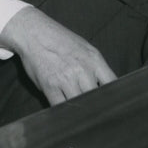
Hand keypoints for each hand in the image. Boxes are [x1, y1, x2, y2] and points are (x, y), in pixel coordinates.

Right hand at [0, 7, 116, 105]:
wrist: (33, 32)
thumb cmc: (59, 41)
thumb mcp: (85, 49)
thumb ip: (96, 68)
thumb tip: (105, 89)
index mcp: (95, 60)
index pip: (113, 85)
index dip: (114, 98)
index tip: (113, 106)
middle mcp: (83, 70)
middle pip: (97, 99)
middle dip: (96, 107)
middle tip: (96, 115)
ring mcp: (66, 79)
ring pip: (80, 105)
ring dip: (80, 111)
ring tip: (79, 115)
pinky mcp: (50, 86)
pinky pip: (61, 106)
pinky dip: (64, 112)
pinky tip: (65, 112)